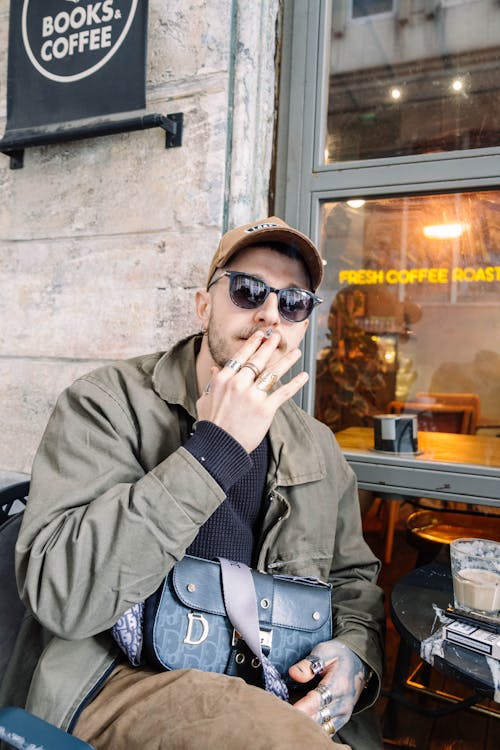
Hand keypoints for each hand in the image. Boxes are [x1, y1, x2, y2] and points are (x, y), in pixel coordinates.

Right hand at [196, 330, 308, 452]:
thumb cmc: (211, 425)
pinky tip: (303, 376)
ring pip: (273, 373)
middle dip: (270, 346)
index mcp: (223, 379)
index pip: (240, 357)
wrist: (218, 447)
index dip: (252, 345)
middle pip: (258, 360)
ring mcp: (252, 396)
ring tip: (296, 353)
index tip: (260, 337)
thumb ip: (213, 382)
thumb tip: (215, 369)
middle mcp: (238, 383)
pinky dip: (295, 384)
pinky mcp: (265, 409)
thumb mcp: (205, 399)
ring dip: (287, 360)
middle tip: (278, 337)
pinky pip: (283, 393)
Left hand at [288, 640, 366, 735]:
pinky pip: (327, 730)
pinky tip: (301, 723)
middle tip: (283, 715)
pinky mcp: (342, 720)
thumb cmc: (339, 655)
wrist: (359, 662)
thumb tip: (293, 674)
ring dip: (307, 725)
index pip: (318, 700)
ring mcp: (343, 714)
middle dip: (301, 718)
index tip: (289, 710)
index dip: (302, 707)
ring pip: (323, 728)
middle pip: (319, 718)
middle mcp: (343, 703)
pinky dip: (314, 728)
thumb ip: (308, 664)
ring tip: (290, 719)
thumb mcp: (325, 651)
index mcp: (339, 684)